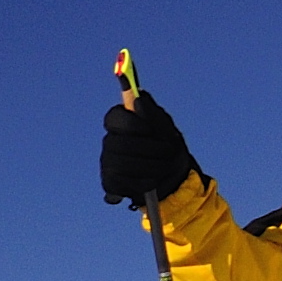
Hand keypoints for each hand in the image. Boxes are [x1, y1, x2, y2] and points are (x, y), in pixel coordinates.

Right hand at [98, 89, 199, 210]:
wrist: (174, 178)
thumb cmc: (169, 148)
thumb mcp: (168, 129)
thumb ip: (153, 113)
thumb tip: (137, 97)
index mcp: (121, 123)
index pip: (113, 117)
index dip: (130, 124)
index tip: (149, 130)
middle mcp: (110, 141)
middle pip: (117, 144)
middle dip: (147, 149)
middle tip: (169, 151)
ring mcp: (107, 163)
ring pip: (122, 164)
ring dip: (151, 166)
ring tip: (166, 166)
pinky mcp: (110, 183)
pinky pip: (126, 182)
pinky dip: (146, 181)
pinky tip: (155, 180)